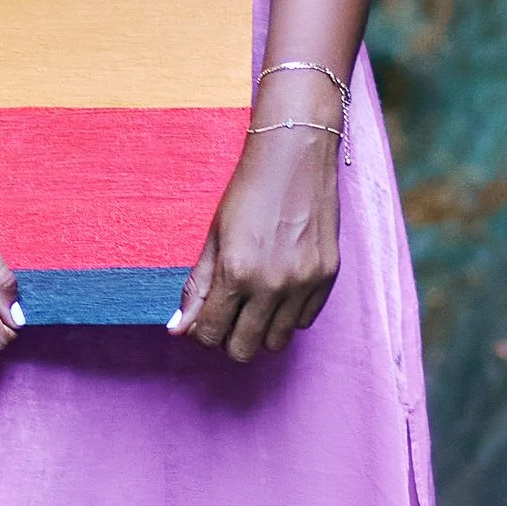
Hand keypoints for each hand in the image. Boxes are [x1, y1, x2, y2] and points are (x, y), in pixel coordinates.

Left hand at [170, 123, 340, 361]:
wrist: (295, 157)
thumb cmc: (249, 191)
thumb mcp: (214, 237)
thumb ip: (197, 286)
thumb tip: (178, 328)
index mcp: (236, 272)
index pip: (211, 334)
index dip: (203, 332)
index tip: (206, 319)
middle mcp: (272, 284)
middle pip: (244, 348)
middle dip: (230, 338)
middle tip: (229, 316)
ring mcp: (304, 283)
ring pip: (277, 341)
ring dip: (261, 330)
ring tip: (255, 305)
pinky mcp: (327, 277)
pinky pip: (304, 321)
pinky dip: (288, 315)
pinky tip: (280, 292)